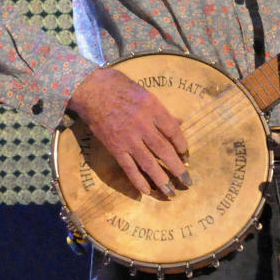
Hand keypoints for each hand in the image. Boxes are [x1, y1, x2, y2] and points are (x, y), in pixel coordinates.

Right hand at [67, 66, 189, 196]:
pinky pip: (128, 167)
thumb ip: (162, 111)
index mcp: (153, 109)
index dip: (182, 145)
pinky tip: (147, 191)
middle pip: (164, 150)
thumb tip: (178, 123)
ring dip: (161, 178)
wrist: (92, 90)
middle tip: (187, 181)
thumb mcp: (146, 93)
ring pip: (148, 162)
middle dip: (177, 168)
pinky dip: (138, 180)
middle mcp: (143, 125)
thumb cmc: (120, 87)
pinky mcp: (115, 147)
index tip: (187, 155)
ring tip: (171, 192)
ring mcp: (128, 138)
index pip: (173, 131)